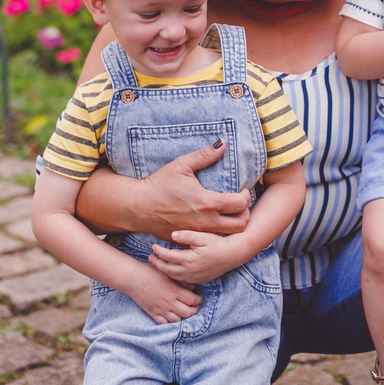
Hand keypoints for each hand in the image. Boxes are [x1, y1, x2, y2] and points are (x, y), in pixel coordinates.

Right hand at [78, 140, 250, 240]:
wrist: (137, 206)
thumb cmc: (159, 184)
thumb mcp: (181, 165)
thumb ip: (205, 155)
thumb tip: (223, 143)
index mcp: (207, 202)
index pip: (241, 204)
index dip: (246, 196)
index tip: (241, 189)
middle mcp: (206, 221)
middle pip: (241, 224)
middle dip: (245, 213)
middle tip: (238, 203)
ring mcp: (198, 233)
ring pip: (228, 236)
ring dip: (233, 225)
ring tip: (228, 213)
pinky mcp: (190, 240)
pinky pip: (211, 241)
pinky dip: (218, 234)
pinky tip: (212, 222)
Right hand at [126, 263, 202, 323]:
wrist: (133, 278)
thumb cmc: (151, 272)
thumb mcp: (168, 273)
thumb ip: (182, 281)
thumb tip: (193, 288)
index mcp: (175, 291)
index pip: (193, 300)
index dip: (199, 300)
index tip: (199, 297)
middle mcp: (169, 302)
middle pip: (188, 312)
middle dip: (194, 310)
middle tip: (195, 306)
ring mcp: (161, 310)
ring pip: (178, 320)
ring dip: (184, 317)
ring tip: (185, 312)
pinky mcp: (153, 313)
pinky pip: (164, 323)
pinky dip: (171, 322)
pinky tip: (173, 317)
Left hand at [149, 230, 243, 284]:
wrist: (232, 255)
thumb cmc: (217, 243)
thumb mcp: (202, 237)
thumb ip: (186, 236)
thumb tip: (172, 236)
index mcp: (189, 259)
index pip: (168, 256)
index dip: (158, 252)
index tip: (153, 246)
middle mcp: (190, 271)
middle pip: (167, 269)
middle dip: (157, 264)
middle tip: (150, 257)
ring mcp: (194, 277)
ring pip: (174, 276)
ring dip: (164, 270)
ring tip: (158, 264)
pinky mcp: (199, 280)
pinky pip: (182, 280)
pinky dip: (174, 276)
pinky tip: (172, 270)